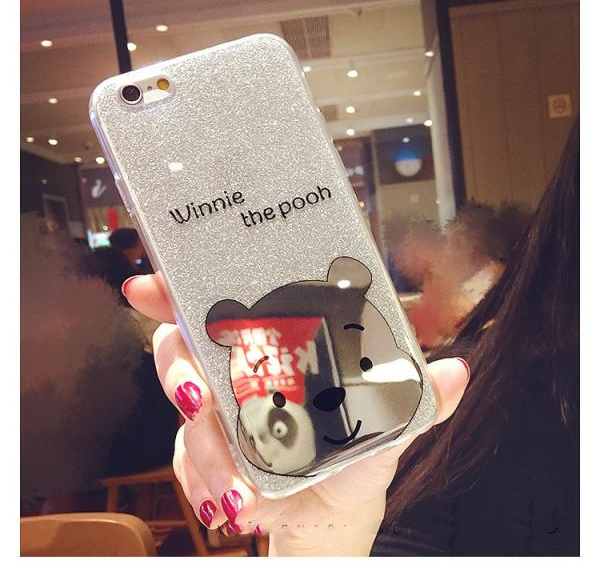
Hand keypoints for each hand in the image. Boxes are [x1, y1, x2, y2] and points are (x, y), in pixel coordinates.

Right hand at [123, 274, 469, 555]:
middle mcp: (239, 367)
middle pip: (183, 346)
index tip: (151, 286)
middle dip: (180, 370)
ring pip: (181, 410)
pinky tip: (235, 500)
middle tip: (202, 399)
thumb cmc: (357, 455)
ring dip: (203, 448)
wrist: (331, 513)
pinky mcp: (202, 451)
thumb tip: (455, 371)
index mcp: (279, 343)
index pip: (228, 301)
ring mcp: (216, 410)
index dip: (182, 289)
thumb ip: (415, 397)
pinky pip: (182, 459)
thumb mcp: (388, 424)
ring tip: (239, 485)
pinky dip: (204, 481)